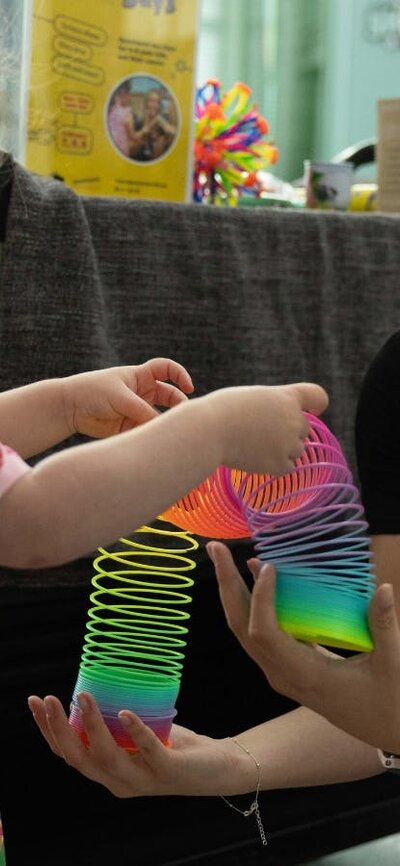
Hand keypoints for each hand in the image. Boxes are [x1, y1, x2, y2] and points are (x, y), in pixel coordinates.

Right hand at [27, 692, 240, 797]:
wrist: (216, 767)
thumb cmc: (173, 745)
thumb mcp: (136, 732)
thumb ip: (115, 719)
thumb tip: (95, 680)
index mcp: (106, 772)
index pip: (68, 754)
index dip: (47, 730)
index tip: (35, 701)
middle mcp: (118, 781)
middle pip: (78, 759)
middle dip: (58, 729)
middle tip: (49, 698)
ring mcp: (142, 779)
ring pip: (106, 756)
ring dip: (90, 726)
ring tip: (83, 696)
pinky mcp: (167, 770)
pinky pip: (147, 751)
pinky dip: (134, 731)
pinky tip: (125, 712)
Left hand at [63, 358, 193, 438]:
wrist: (70, 408)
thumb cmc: (93, 392)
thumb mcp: (121, 398)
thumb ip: (143, 411)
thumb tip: (162, 427)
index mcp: (141, 376)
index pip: (167, 369)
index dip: (181, 376)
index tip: (189, 388)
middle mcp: (143, 392)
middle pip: (170, 397)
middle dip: (178, 407)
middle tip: (181, 419)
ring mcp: (137, 410)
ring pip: (160, 418)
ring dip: (163, 426)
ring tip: (165, 435)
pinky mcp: (131, 427)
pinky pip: (147, 432)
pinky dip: (151, 438)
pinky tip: (152, 444)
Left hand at [208, 541, 399, 753]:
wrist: (386, 732)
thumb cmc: (389, 702)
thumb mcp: (393, 665)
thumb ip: (384, 626)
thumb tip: (385, 588)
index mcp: (305, 675)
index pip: (265, 634)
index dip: (260, 599)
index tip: (268, 566)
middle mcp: (284, 675)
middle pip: (242, 628)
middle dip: (227, 586)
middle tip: (216, 548)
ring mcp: (281, 673)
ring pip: (245, 631)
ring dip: (234, 592)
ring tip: (224, 557)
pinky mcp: (287, 667)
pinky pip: (260, 633)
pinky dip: (254, 603)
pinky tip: (259, 578)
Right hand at [209, 381, 328, 475]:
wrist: (209, 431)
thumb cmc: (222, 411)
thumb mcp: (251, 398)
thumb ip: (271, 406)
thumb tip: (275, 424)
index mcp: (286, 397)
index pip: (317, 396)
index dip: (317, 403)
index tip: (314, 410)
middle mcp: (293, 419)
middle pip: (304, 428)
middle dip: (289, 432)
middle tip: (263, 433)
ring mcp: (288, 443)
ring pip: (297, 450)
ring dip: (282, 450)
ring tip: (255, 446)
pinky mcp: (280, 464)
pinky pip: (287, 467)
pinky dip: (275, 465)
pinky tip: (257, 459)